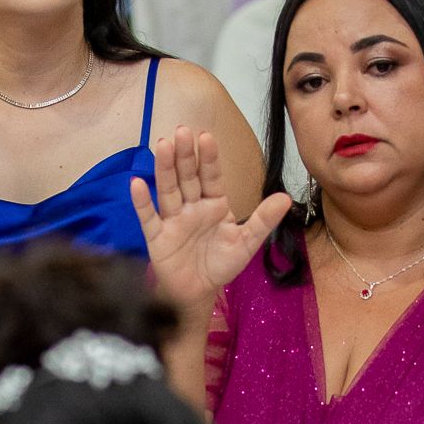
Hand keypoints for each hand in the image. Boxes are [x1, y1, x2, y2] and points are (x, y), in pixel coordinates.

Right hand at [129, 127, 292, 313]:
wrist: (198, 293)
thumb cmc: (220, 264)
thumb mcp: (246, 243)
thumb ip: (263, 220)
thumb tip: (286, 197)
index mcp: (214, 204)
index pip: (211, 177)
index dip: (208, 158)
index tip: (206, 136)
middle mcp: (192, 206)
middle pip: (187, 177)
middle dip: (185, 155)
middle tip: (181, 131)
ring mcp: (172, 220)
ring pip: (168, 190)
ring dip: (164, 169)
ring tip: (161, 145)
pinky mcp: (157, 237)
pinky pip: (148, 218)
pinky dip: (142, 202)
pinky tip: (136, 183)